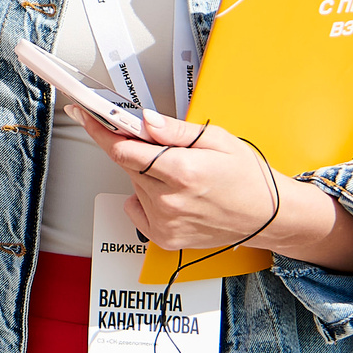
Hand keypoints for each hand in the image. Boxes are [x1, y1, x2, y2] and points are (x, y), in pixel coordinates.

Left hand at [63, 105, 287, 250]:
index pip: (123, 149)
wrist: (269, 216)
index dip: (101, 130)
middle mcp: (170, 200)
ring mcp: (166, 222)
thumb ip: (174, 130)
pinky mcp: (164, 237)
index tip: (84, 115)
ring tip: (182, 176)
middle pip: (128, 164)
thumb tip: (143, 120)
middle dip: (139, 151)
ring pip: (134, 184)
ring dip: (146, 175)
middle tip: (168, 151)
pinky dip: (146, 198)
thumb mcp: (216, 140)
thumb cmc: (248, 177)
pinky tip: (173, 195)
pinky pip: (137, 208)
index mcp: (182, 171)